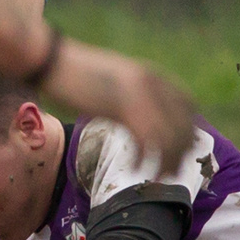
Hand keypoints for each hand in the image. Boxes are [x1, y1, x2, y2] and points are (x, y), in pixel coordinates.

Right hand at [38, 38, 196, 178]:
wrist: (51, 62)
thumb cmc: (76, 74)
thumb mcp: (116, 81)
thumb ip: (136, 96)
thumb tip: (147, 122)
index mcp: (152, 74)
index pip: (188, 105)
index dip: (188, 130)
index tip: (182, 150)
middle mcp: (152, 82)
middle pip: (182, 125)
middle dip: (181, 153)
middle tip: (171, 173)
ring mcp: (139, 94)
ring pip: (168, 138)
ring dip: (166, 163)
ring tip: (158, 177)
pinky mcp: (122, 107)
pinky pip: (146, 142)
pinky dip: (145, 159)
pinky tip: (137, 168)